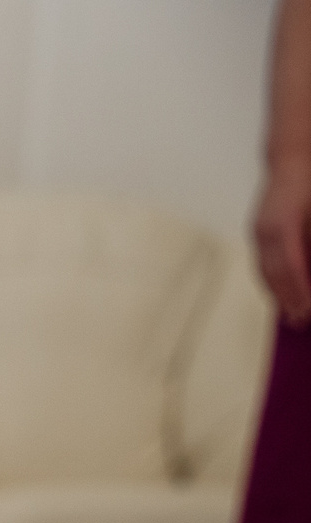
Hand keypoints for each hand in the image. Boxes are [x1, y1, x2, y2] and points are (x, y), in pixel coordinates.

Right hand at [253, 164, 310, 322]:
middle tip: (300, 322)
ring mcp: (258, 233)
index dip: (299, 291)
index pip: (291, 267)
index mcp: (283, 225)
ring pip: (265, 271)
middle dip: (287, 299)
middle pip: (274, 274)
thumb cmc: (310, 183)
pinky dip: (271, 281)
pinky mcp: (258, 234)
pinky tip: (280, 293)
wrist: (291, 159)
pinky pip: (262, 264)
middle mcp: (266, 231)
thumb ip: (310, 242)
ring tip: (291, 314)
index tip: (308, 310)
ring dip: (277, 294)